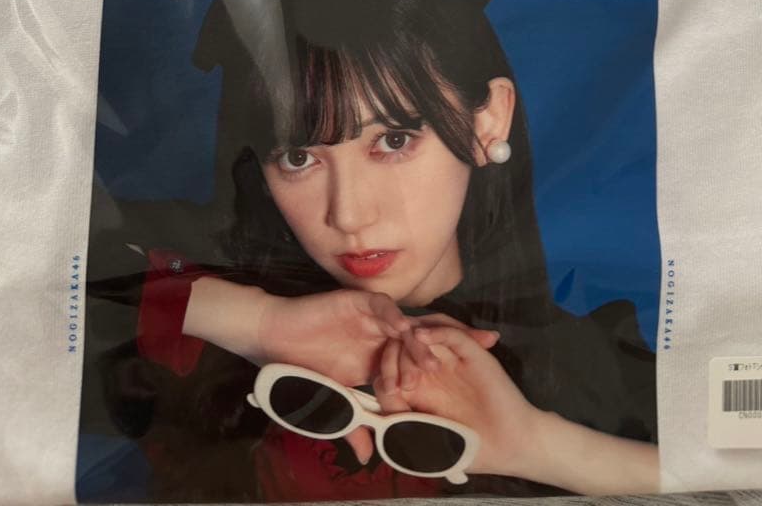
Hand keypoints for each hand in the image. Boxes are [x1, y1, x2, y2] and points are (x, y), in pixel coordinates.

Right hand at [257, 296, 500, 466]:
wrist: (274, 340)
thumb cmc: (302, 368)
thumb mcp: (333, 404)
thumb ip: (354, 426)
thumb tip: (369, 459)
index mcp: (383, 355)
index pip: (423, 357)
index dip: (450, 362)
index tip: (483, 373)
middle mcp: (384, 333)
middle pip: (427, 335)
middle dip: (458, 340)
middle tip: (487, 347)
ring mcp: (373, 317)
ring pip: (408, 324)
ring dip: (422, 340)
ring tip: (437, 360)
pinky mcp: (357, 302)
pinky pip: (382, 309)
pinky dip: (394, 319)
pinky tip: (405, 331)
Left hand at [372, 324, 539, 478]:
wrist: (510, 447)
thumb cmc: (470, 447)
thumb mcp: (425, 437)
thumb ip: (399, 419)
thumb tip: (378, 402)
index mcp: (420, 386)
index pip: (392, 364)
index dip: (384, 373)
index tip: (388, 395)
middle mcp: (433, 367)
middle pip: (403, 345)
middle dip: (392, 359)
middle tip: (398, 387)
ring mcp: (452, 357)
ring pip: (424, 334)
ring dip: (410, 346)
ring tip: (410, 375)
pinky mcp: (473, 352)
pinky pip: (450, 333)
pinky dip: (434, 331)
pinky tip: (420, 338)